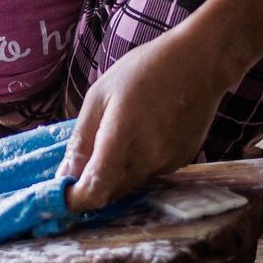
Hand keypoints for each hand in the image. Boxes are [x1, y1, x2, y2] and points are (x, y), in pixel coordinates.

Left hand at [60, 30, 240, 211]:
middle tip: (80, 166)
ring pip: (131, 184)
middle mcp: (148, 157)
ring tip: (117, 135)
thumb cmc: (144, 70)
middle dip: (92, 187)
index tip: (62, 198)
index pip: (96, 188)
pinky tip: (142, 134)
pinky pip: (149, 173)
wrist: (200, 62)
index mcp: (122, 137)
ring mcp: (168, 162)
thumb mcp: (100, 96)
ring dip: (115, 175)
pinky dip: (137, 164)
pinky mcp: (182, 161)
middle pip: (111, 193)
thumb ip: (81, 140)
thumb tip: (65, 175)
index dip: (76, 200)